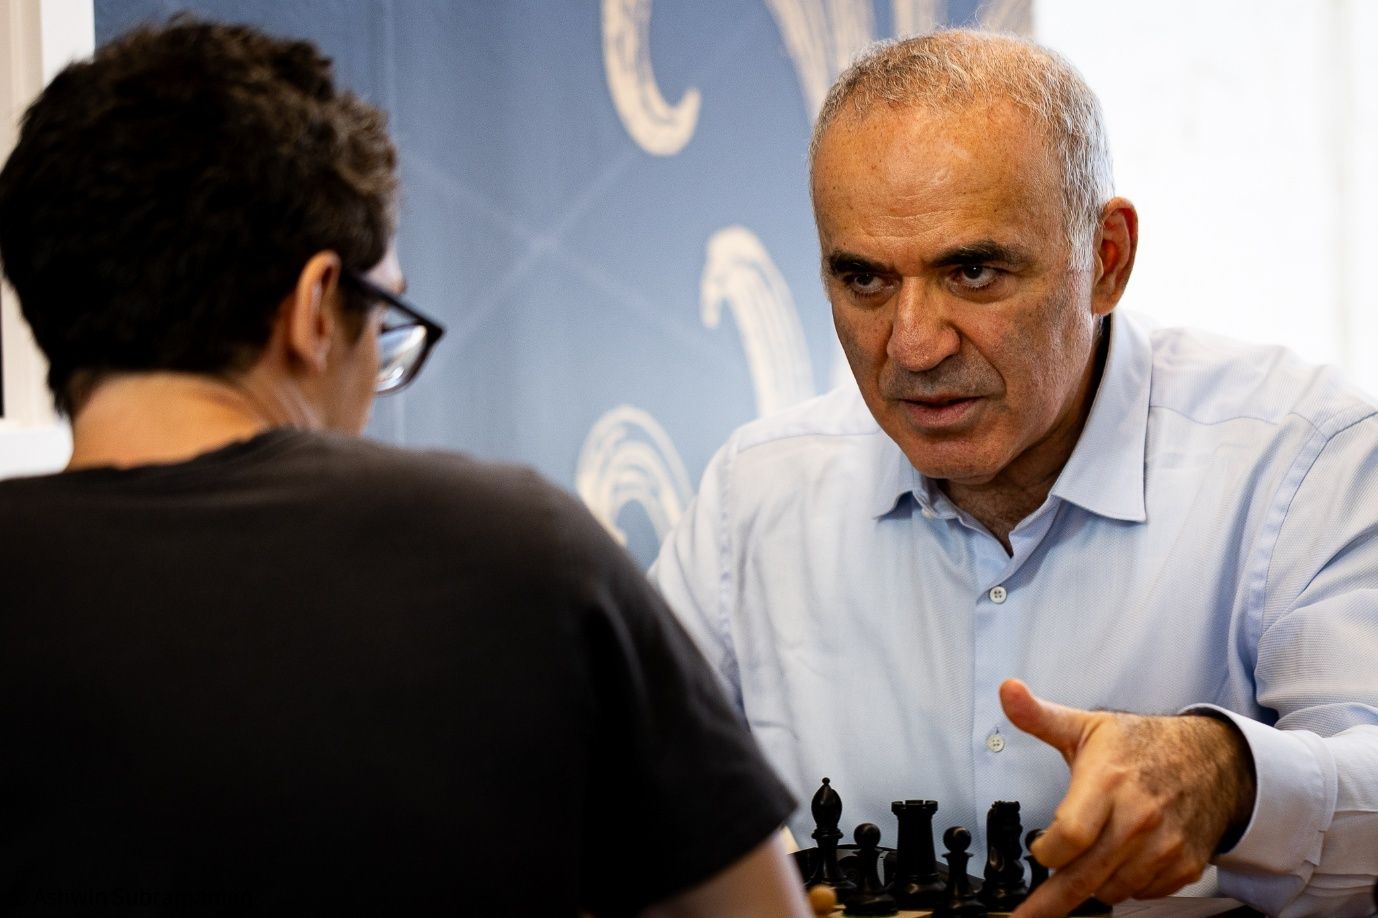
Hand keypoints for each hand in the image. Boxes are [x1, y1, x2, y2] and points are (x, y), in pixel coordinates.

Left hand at [999, 679, 1254, 916]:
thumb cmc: (1143, 745)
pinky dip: (1125, 884)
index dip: (1046, 851)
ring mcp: (1164, 846)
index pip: (1070, 836)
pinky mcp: (1184, 865)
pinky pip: (1143, 892)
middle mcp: (1138, 819)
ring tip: (1086, 863)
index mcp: (1108, 783)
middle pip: (1086, 875)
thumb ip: (1040, 716)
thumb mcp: (1087, 726)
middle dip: (1052, 901)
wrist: (1213, 759)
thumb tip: (1007, 691)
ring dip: (1092, 885)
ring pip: (1112, 889)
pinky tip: (1119, 862)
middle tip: (1026, 916)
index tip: (1037, 851)